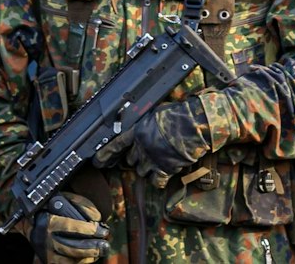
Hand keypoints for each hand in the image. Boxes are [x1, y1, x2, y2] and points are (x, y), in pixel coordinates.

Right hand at [26, 191, 108, 262]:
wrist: (31, 222)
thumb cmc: (52, 208)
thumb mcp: (65, 199)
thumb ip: (82, 204)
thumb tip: (97, 218)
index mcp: (48, 222)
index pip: (69, 227)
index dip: (87, 230)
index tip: (100, 229)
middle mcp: (45, 240)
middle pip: (70, 247)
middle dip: (91, 247)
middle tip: (105, 244)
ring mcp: (45, 252)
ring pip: (68, 259)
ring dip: (88, 256)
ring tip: (101, 250)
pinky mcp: (47, 260)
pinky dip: (80, 262)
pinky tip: (91, 257)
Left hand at [91, 94, 218, 187]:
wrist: (196, 124)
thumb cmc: (180, 114)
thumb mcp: (158, 113)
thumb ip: (147, 124)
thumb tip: (144, 128)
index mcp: (138, 131)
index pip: (115, 145)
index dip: (105, 154)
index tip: (98, 162)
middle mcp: (141, 147)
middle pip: (131, 160)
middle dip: (138, 158)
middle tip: (149, 153)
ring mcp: (152, 159)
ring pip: (142, 171)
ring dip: (150, 168)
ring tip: (162, 158)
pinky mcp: (164, 169)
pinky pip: (157, 181)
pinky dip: (161, 179)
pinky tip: (167, 172)